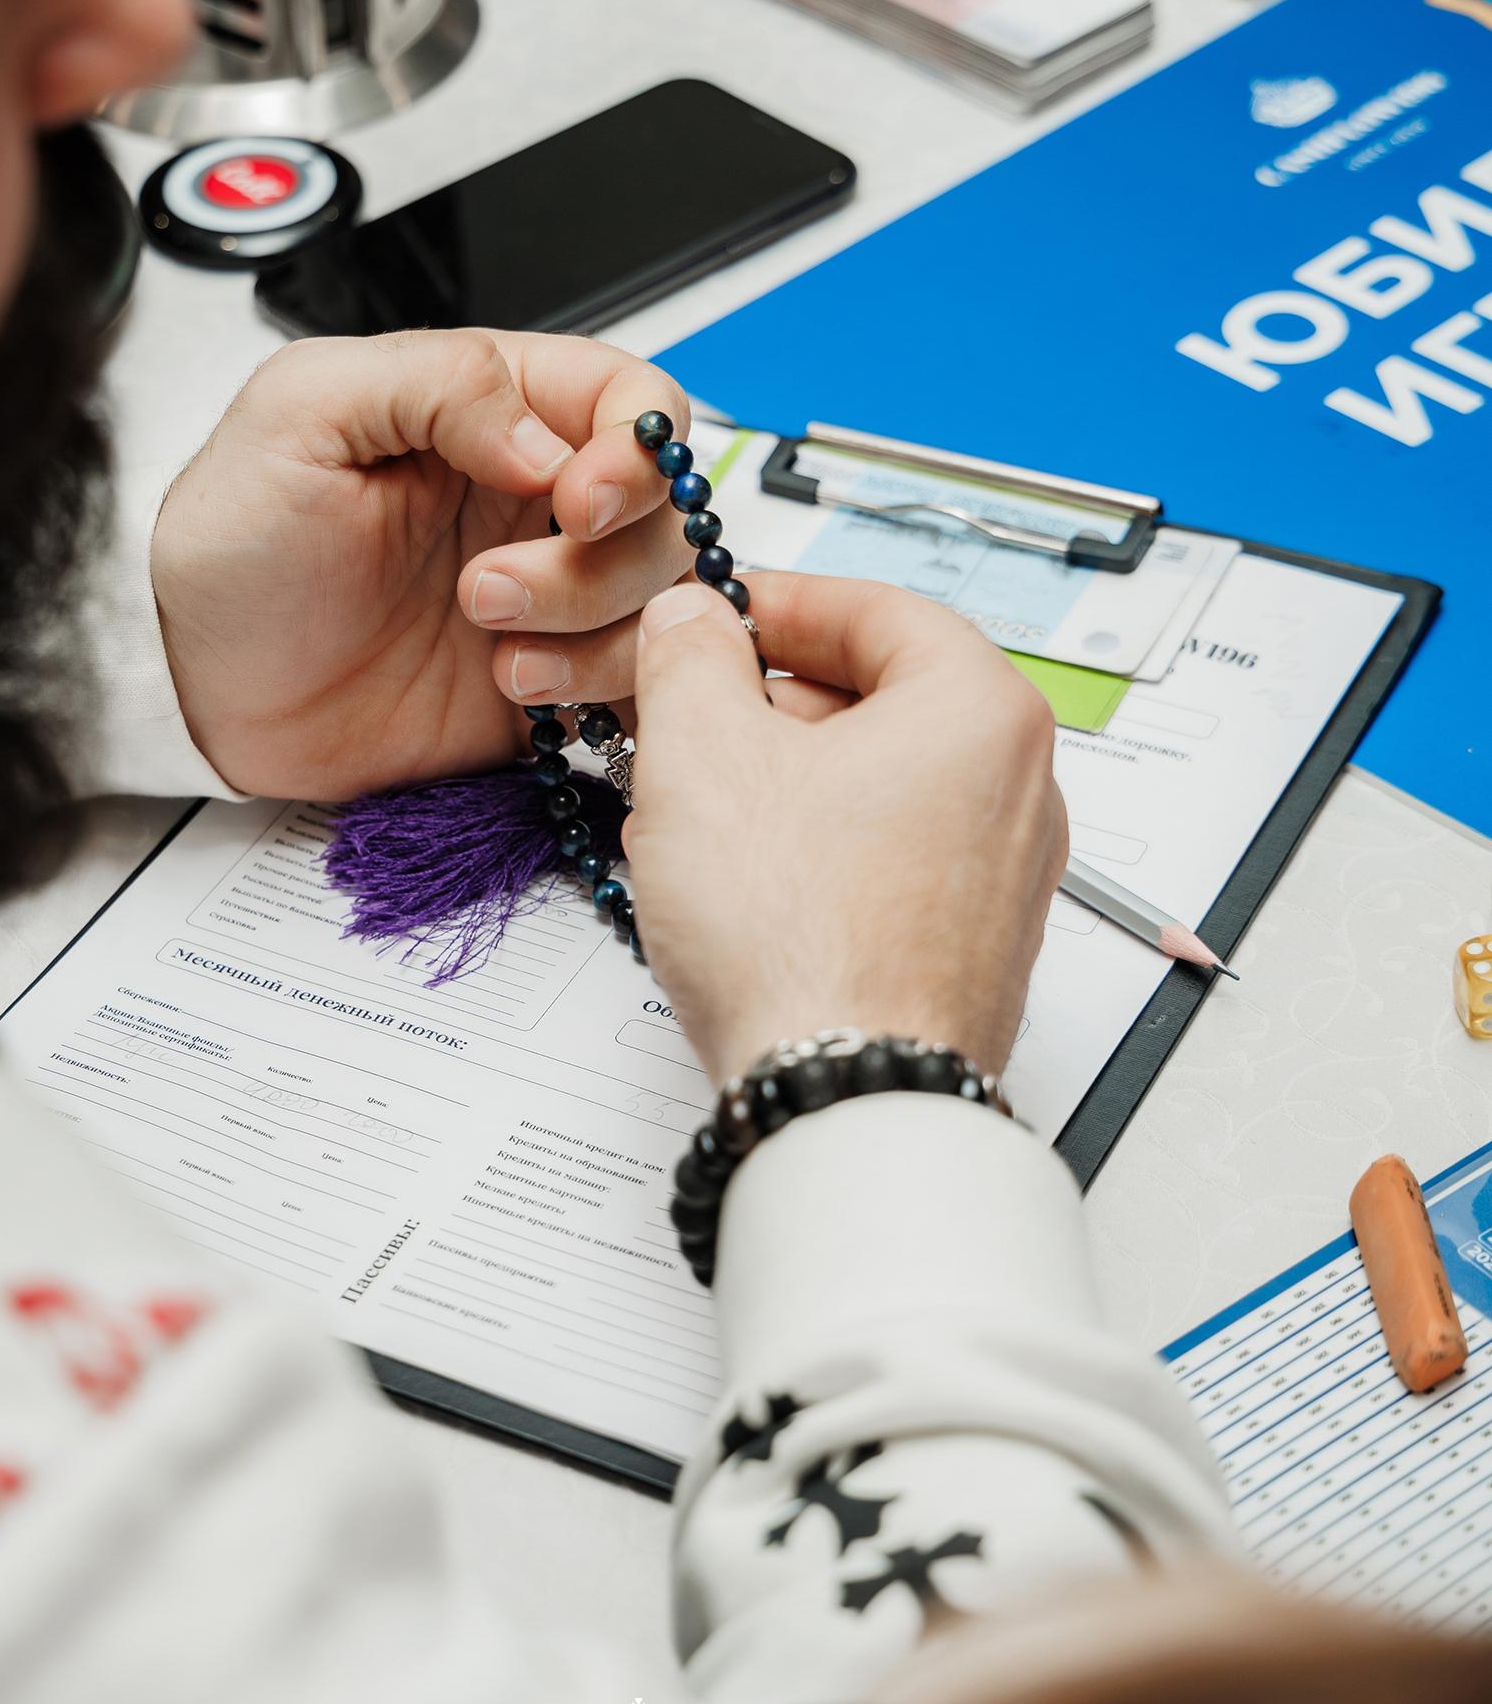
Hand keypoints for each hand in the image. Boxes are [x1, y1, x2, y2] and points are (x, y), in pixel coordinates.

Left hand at [150, 330, 692, 797]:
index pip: (629, 398)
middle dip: (598, 558)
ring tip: (495, 650)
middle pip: (661, 505)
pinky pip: (642, 677)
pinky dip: (605, 687)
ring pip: (662, 594)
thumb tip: (548, 435)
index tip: (579, 503)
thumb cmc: (235, 553)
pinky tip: (517, 687)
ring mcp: (554, 589)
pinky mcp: (557, 673)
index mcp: (490, 409)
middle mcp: (536, 494)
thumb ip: (432, 383)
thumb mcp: (297, 417)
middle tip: (487, 591)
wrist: (207, 701)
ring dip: (594, 627)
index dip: (633, 451)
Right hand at [622, 572, 1068, 1085]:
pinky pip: (888, 861)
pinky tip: (740, 884)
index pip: (876, 609)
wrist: (848, 1099)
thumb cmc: (801, 938)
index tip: (713, 617)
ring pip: (878, 785)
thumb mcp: (703, 754)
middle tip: (685, 713)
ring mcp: (1004, 877)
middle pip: (881, 698)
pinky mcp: (972, 948)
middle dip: (768, 701)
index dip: (776, 604)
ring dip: (781, 780)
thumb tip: (692, 622)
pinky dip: (815, 850)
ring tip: (694, 807)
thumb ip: (690, 659)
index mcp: (981, 709)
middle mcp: (1019, 787)